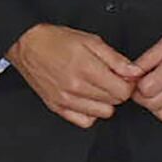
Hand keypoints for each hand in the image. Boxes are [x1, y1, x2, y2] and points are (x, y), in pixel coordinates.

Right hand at [9, 23, 138, 128]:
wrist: (27, 45)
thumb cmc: (56, 40)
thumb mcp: (90, 40)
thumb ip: (115, 58)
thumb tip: (134, 72)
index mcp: (87, 69)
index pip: (123, 90)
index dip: (128, 83)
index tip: (124, 77)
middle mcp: (76, 87)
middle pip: (115, 102)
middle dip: (117, 90)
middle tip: (109, 78)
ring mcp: (66, 100)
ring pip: (103, 113)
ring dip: (104, 101)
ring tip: (97, 87)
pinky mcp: (57, 107)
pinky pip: (84, 121)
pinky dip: (89, 112)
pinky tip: (87, 99)